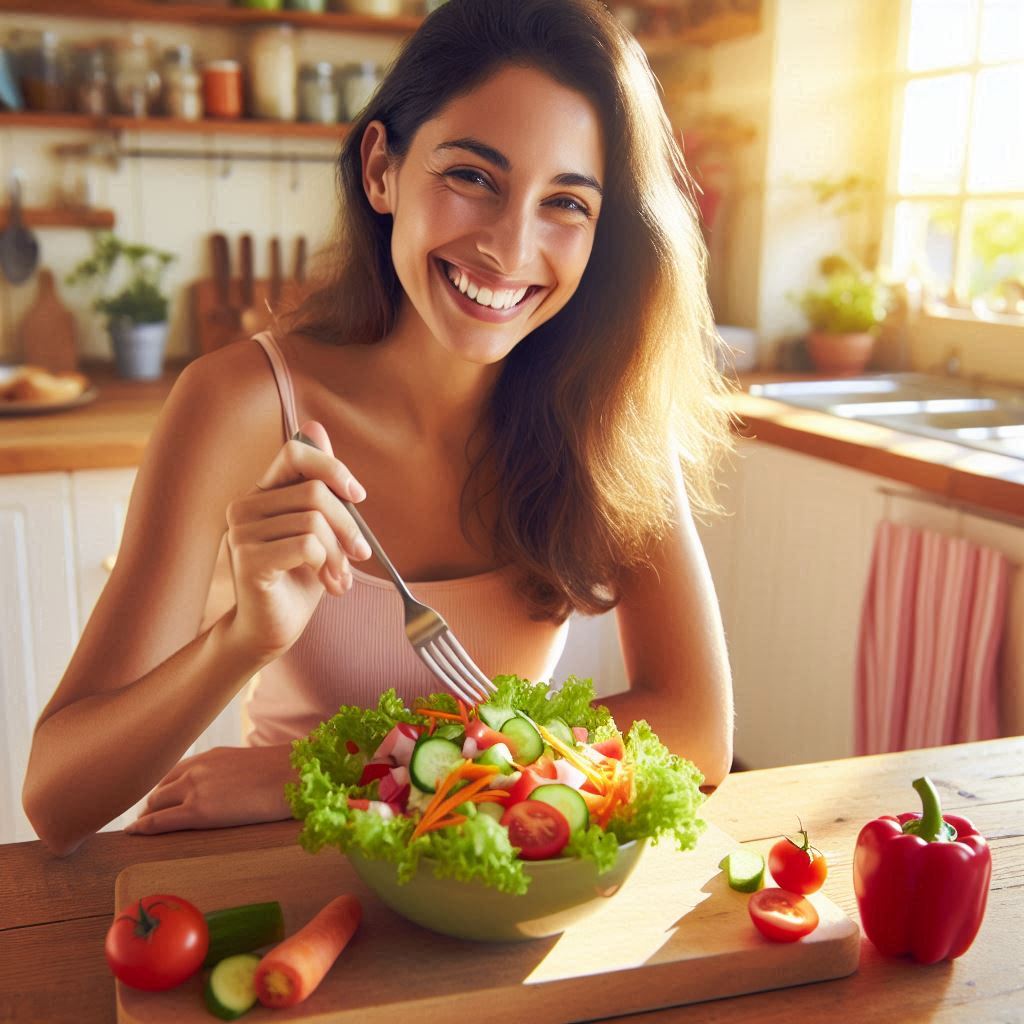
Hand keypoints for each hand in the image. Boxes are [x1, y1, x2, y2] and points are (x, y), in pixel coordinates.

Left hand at [125, 744, 294, 834]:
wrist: (293, 776)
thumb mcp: (250, 766)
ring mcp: (195, 788)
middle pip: (159, 789)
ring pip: (155, 804)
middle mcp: (196, 769)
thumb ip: (231, 774)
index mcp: (210, 757)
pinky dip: (143, 827)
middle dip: (152, 804)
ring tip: (142, 829)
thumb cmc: (283, 775)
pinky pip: (159, 821)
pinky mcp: (198, 812)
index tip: (157, 801)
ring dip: (147, 816)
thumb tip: (235, 788)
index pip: (173, 772)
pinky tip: (134, 833)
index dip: (163, 789)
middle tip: (147, 819)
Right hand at [225, 419, 371, 658]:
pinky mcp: (247, 560)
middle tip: (360, 555)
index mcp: (261, 492)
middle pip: (316, 493)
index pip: (296, 452)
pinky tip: (328, 585)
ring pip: (315, 522)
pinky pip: (307, 545)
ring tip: (340, 577)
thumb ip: (318, 485)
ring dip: (340, 555)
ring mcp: (241, 532)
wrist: (273, 629)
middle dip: (349, 527)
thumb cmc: (299, 577)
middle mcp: (244, 506)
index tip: (358, 496)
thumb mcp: (318, 527)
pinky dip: (327, 565)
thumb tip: (315, 428)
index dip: (332, 468)